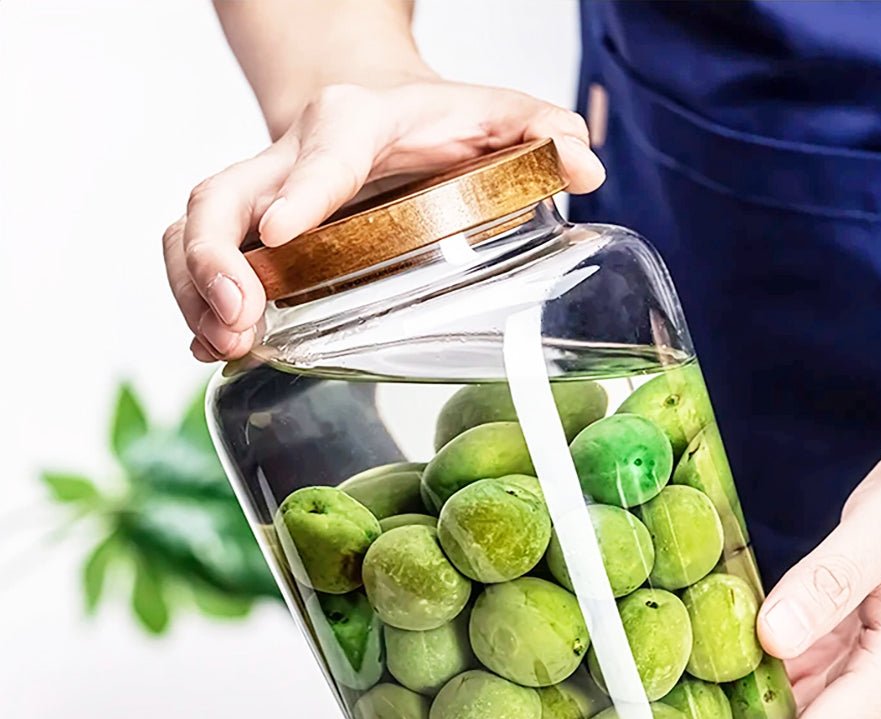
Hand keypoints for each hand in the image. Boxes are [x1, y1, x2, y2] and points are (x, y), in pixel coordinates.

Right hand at [162, 79, 604, 362]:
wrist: (366, 103)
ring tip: (226, 349)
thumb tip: (585, 162)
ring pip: (193, 233)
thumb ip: (538, 130)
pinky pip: (201, 265)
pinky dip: (201, 308)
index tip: (283, 232)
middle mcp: (288, 158)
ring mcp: (261, 199)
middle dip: (213, 261)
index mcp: (353, 124)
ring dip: (197, 295)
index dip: (300, 189)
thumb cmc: (428, 120)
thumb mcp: (489, 114)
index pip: (322, 151)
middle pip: (221, 198)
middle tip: (239, 323)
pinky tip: (218, 351)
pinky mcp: (250, 236)